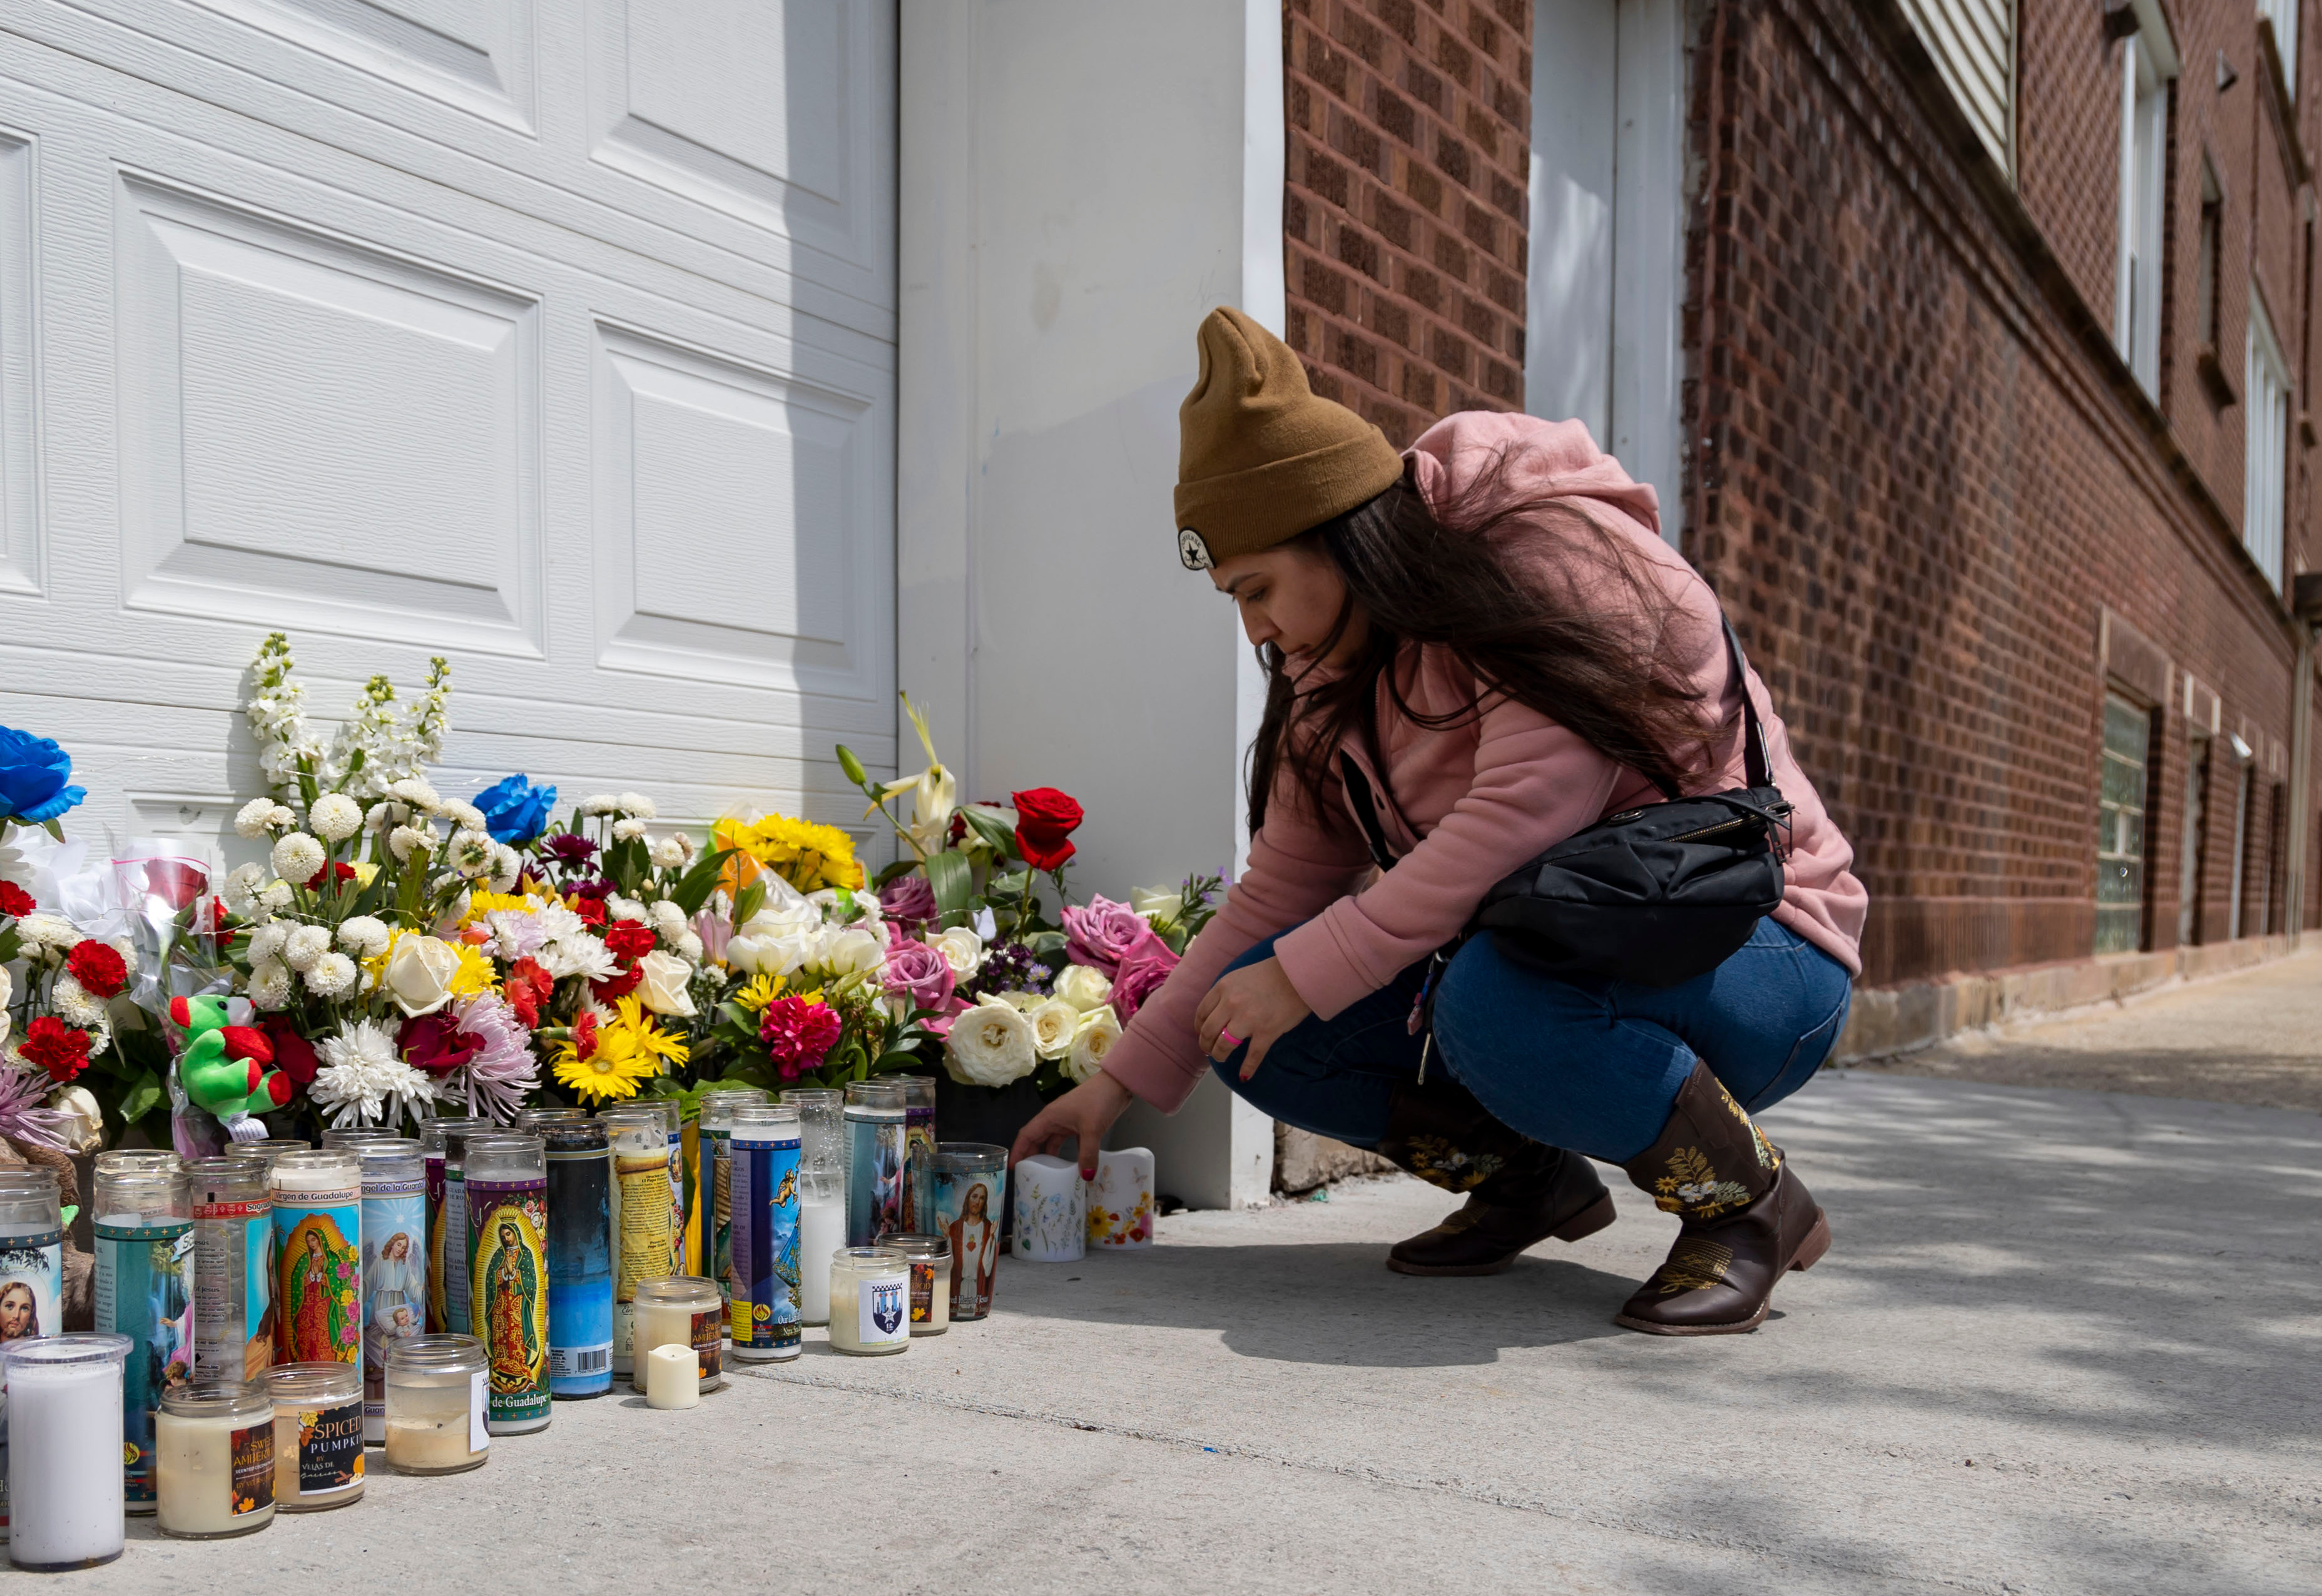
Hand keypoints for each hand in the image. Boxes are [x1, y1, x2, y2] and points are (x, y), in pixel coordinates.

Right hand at [1010, 1070, 1134, 1178]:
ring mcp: (1068, 1121)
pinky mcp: (1080, 1124)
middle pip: (1037, 1139)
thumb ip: (1087, 1154)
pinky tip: (1070, 1166)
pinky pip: (1067, 1141)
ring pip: (1052, 1141)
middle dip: (1030, 1156)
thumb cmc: (1098, 1101)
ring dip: (1048, 1155)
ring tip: (1045, 1174)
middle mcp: (1055, 1119)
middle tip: (1028, 1175)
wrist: (1117, 1084)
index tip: (1013, 1167)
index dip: (1018, 1151)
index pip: (1026, 1135)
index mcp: (1050, 1117)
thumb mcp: (1092, 1129)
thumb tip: (1086, 1177)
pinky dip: (1066, 1153)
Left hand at [1195, 956, 1310, 1080]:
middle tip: (1209, 1050)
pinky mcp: (1266, 1032)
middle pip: (1208, 1032)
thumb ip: (1226, 993)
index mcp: (1223, 988)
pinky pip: (1253, 1056)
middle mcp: (1231, 1004)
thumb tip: (1218, 1013)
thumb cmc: (1271, 973)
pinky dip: (1247, 1069)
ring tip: (1221, 1057)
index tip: (1202, 1033)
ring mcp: (1248, 1019)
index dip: (1199, 1027)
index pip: (1202, 1013)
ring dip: (1219, 1055)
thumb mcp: (1239, 976)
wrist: (1298, 973)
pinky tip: (1244, 1076)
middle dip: (1206, 1044)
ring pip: (1224, 1045)